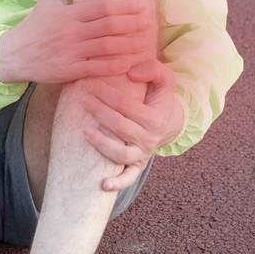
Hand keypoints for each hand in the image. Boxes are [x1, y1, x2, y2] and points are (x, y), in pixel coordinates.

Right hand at [0, 0, 153, 84]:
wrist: (12, 54)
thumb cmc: (34, 25)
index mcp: (69, 12)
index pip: (102, 6)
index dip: (125, 5)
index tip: (142, 4)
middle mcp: (72, 31)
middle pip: (108, 26)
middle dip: (132, 24)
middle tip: (150, 22)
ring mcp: (71, 51)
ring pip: (105, 47)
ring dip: (127, 44)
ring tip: (145, 42)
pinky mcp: (69, 69)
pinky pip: (95, 68)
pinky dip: (113, 66)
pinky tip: (128, 63)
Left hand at [81, 59, 183, 191]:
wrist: (171, 122)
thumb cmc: (160, 97)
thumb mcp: (164, 78)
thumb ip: (151, 68)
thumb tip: (131, 73)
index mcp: (155, 118)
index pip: (127, 106)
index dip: (108, 95)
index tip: (92, 85)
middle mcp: (149, 138)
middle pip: (121, 127)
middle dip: (100, 112)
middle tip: (83, 100)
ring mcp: (143, 154)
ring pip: (121, 154)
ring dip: (102, 144)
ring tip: (84, 131)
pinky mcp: (137, 165)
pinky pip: (128, 178)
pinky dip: (117, 184)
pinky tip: (102, 185)